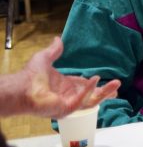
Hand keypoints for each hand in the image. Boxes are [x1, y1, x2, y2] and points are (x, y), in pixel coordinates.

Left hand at [5, 37, 120, 117]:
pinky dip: (89, 90)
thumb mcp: (45, 58)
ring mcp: (68, 103)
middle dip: (105, 91)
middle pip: (91, 95)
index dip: (94, 83)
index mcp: (64, 86)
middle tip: (117, 86)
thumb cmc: (30, 76)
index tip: (104, 79)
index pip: (83, 86)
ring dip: (104, 93)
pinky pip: (82, 100)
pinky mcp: (67, 108)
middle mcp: (67, 96)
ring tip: (116, 85)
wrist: (22, 88)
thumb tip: (58, 39)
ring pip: (91, 100)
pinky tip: (95, 79)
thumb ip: (54, 50)